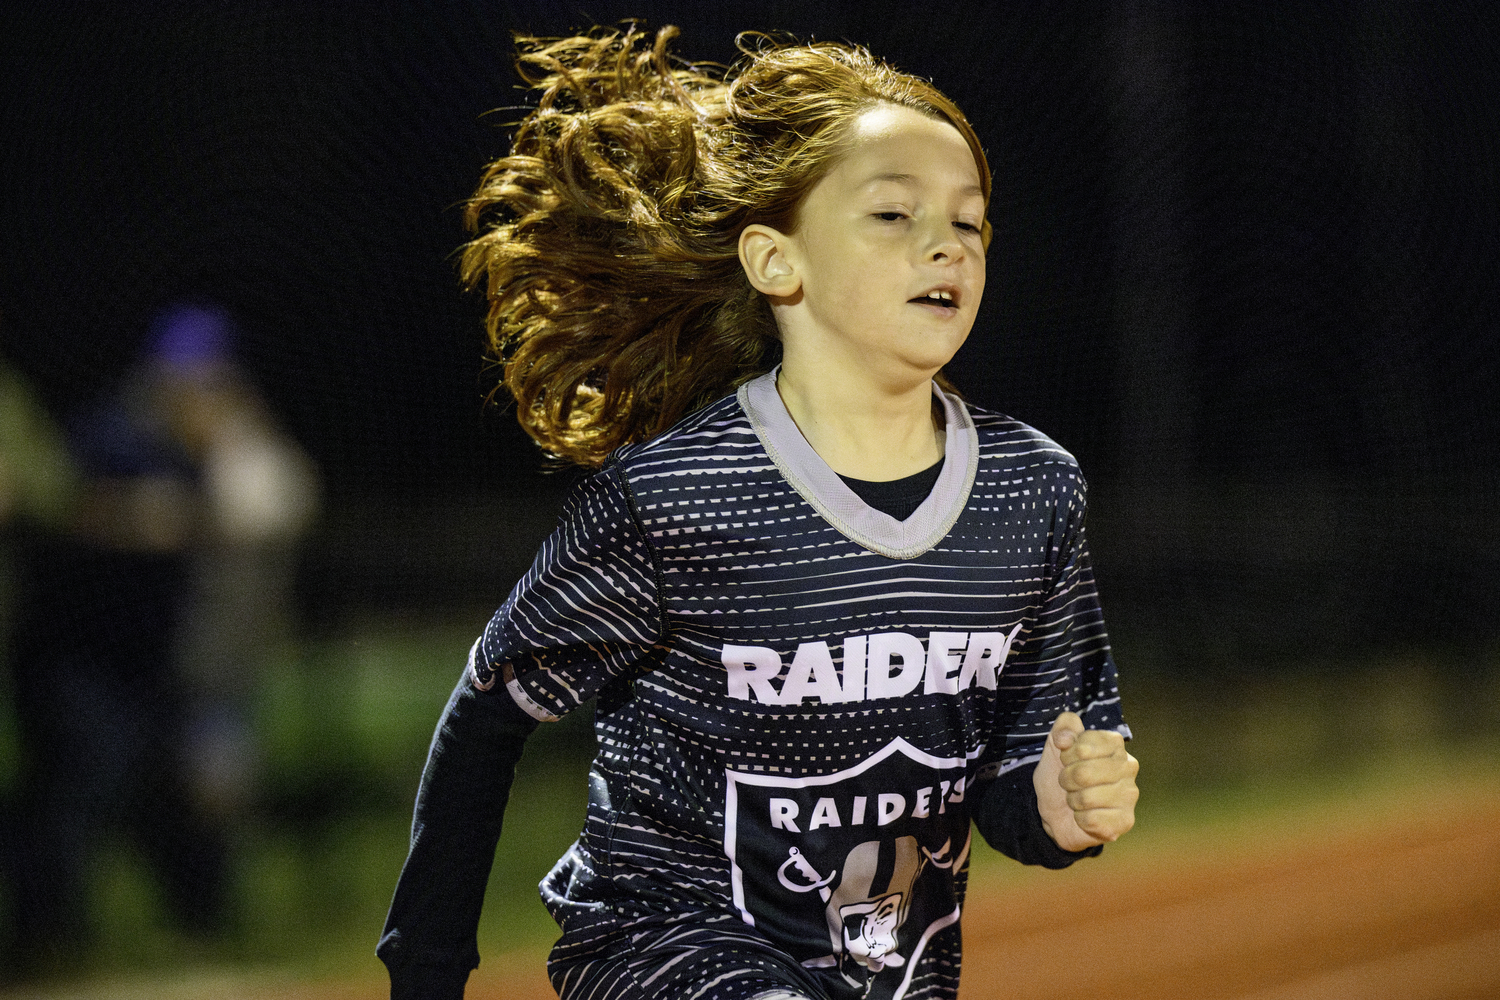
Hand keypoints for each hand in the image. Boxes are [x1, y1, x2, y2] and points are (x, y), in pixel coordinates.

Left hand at [1033, 711, 1138, 851]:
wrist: (1057, 810)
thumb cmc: (1061, 774)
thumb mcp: (1055, 745)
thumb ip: (1063, 727)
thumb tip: (1065, 739)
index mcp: (1114, 744)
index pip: (1082, 748)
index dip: (1066, 756)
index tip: (1067, 761)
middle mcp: (1128, 766)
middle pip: (1083, 774)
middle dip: (1067, 780)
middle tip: (1070, 783)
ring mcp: (1130, 795)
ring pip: (1086, 798)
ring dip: (1073, 800)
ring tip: (1078, 798)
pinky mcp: (1126, 820)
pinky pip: (1091, 820)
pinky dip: (1080, 819)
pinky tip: (1086, 815)